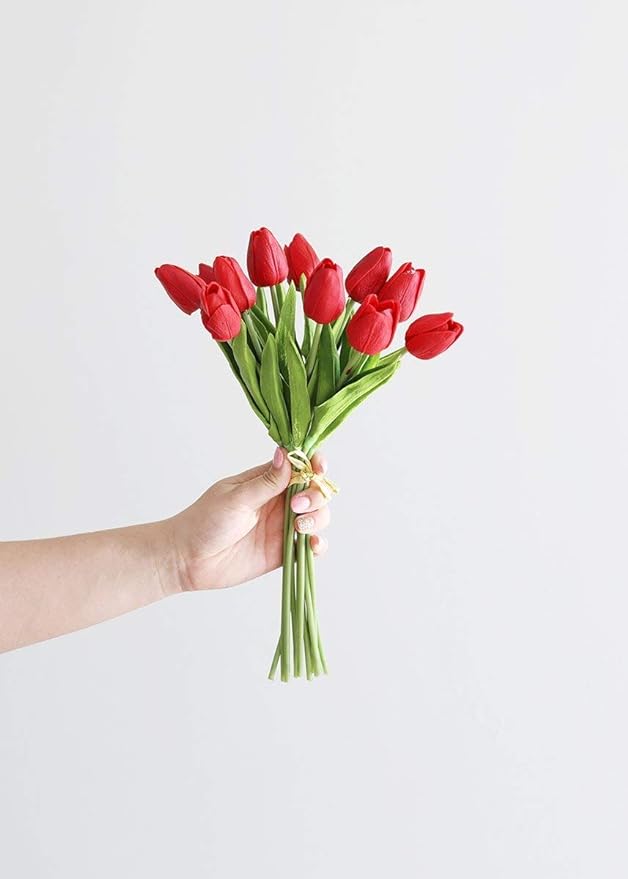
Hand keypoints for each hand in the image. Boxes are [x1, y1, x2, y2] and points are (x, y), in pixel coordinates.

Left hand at [169, 447, 331, 590]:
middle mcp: (278, 501)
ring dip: (318, 518)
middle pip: (315, 490)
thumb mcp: (236, 497)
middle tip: (296, 505)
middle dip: (316, 494)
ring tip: (299, 526)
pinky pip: (310, 547)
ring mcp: (282, 526)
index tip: (318, 468)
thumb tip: (287, 454)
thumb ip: (266, 481)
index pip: (300, 465)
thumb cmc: (204, 521)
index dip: (314, 463)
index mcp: (266, 481)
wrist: (187, 559)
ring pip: (317, 517)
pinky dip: (318, 545)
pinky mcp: (283, 552)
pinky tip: (312, 545)